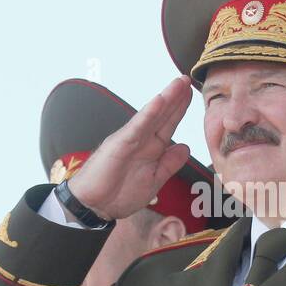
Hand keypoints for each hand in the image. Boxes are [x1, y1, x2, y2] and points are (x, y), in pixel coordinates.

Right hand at [66, 77, 193, 220]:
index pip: (167, 124)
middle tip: (186, 78)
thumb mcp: (154, 180)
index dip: (179, 109)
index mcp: (150, 149)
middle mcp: (141, 140)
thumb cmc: (120, 194)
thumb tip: (185, 147)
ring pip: (151, 116)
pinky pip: (136, 127)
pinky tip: (160, 101)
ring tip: (178, 83)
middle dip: (175, 97)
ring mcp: (130, 140)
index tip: (191, 93)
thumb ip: (169, 164)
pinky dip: (148, 114)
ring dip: (166, 98)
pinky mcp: (119, 145)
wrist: (94, 207)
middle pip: (162, 115)